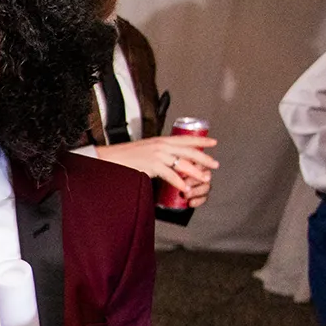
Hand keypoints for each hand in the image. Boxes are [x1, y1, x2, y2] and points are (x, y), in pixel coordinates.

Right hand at [90, 135, 217, 203]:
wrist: (111, 158)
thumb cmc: (125, 156)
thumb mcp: (146, 149)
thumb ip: (158, 152)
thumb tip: (169, 159)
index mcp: (161, 140)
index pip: (186, 138)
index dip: (201, 140)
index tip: (213, 142)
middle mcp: (161, 145)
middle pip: (189, 151)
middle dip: (204, 158)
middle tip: (214, 164)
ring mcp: (157, 155)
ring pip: (183, 163)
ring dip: (195, 172)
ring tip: (204, 178)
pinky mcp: (152, 166)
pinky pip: (170, 175)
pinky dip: (179, 182)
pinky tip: (185, 187)